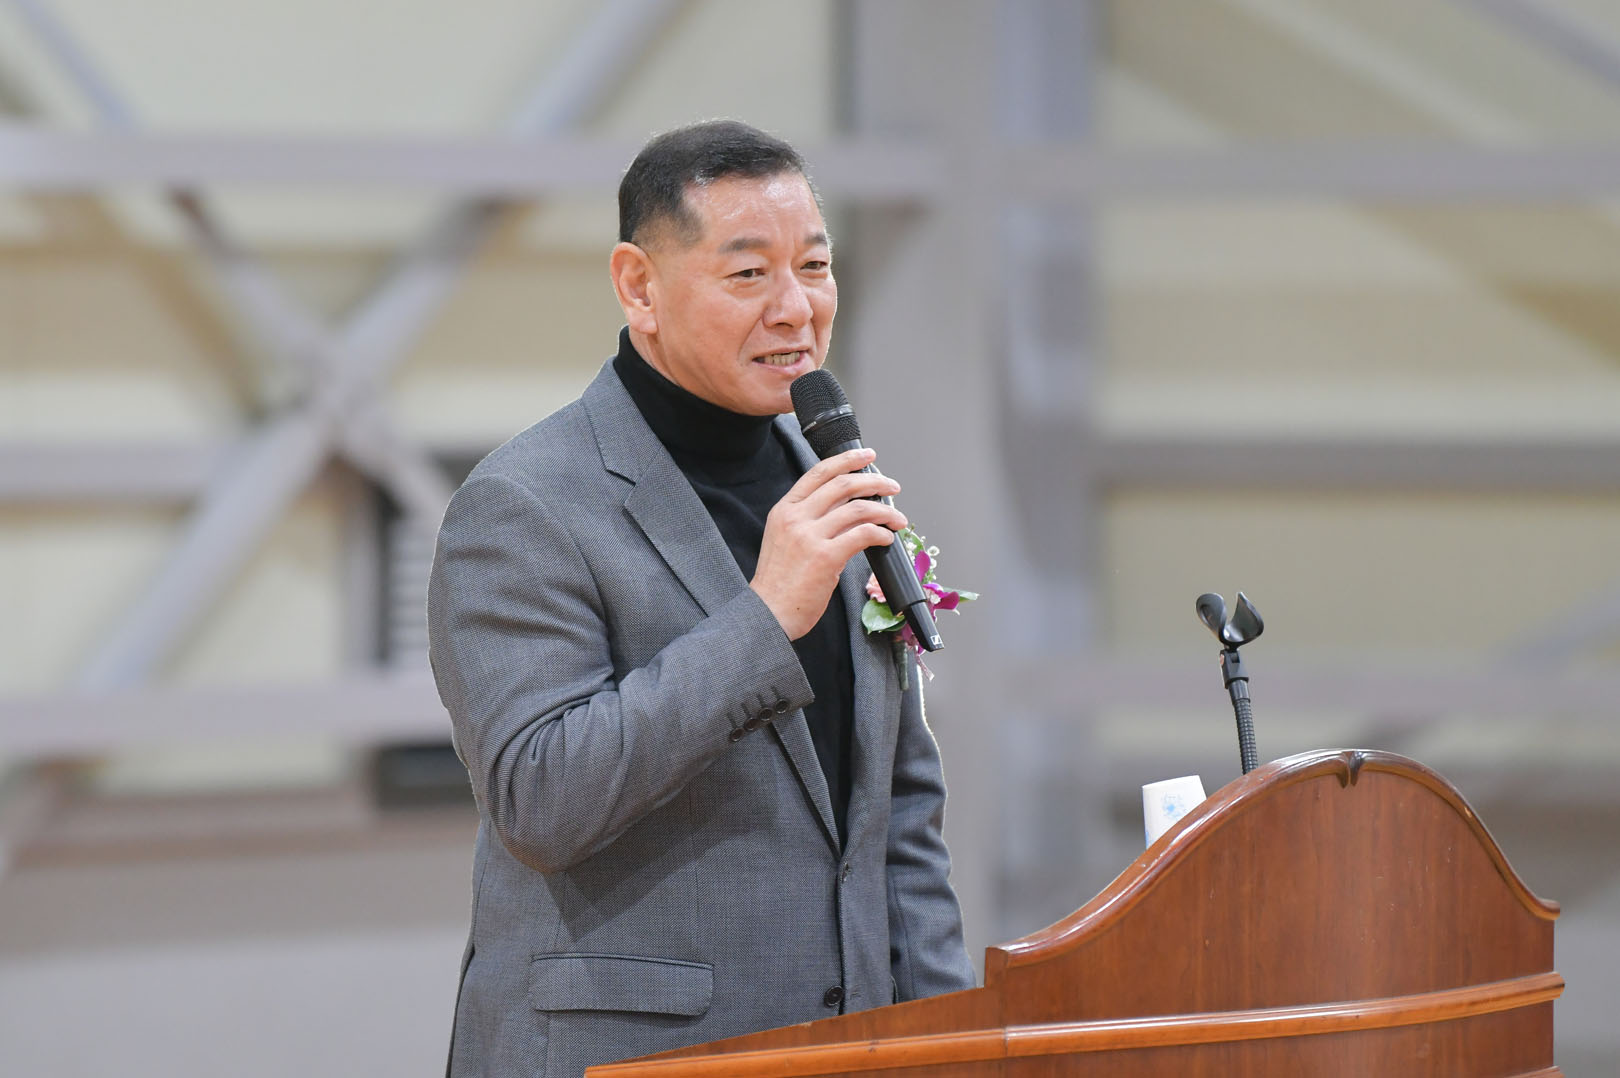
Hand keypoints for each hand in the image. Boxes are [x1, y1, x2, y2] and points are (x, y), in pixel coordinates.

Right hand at [751, 448, 906, 639]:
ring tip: (898, 518)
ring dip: (885, 511)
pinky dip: (881, 534)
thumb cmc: (779, 583)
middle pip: (843, 484)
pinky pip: (863, 535)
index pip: (819, 472)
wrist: (768, 614)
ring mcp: (809, 536)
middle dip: (874, 481)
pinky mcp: (826, 557)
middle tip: (892, 485)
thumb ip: (810, 520)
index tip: (867, 455)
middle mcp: (795, 518)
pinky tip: (887, 539)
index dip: (847, 459)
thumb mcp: (786, 540)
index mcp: (784, 510)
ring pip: (858, 509)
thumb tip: (848, 508)